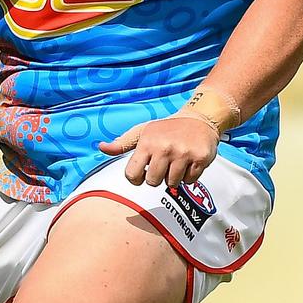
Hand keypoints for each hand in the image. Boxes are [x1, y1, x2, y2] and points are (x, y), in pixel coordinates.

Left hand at [99, 115, 218, 189]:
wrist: (198, 119)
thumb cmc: (166, 129)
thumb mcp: (142, 132)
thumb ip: (122, 144)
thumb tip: (102, 147)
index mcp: (147, 142)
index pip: (132, 175)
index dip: (136, 178)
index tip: (143, 172)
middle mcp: (164, 147)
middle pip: (153, 182)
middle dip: (157, 177)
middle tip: (163, 164)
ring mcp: (183, 153)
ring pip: (172, 184)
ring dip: (174, 177)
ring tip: (176, 162)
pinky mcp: (200, 158)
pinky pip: (190, 181)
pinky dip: (189, 176)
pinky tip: (188, 162)